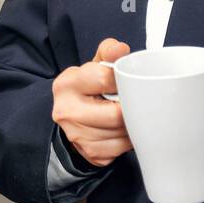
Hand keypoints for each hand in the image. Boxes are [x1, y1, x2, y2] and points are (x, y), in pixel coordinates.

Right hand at [51, 38, 133, 169]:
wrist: (71, 116)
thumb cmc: (88, 88)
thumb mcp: (93, 65)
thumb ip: (108, 53)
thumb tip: (120, 49)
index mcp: (66, 85)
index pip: (104, 79)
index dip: (123, 79)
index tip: (128, 81)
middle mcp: (67, 112)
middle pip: (115, 114)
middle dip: (130, 107)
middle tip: (137, 101)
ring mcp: (77, 136)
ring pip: (121, 133)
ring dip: (132, 124)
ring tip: (131, 114)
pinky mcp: (90, 153)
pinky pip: (121, 149)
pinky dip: (129, 139)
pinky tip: (125, 129)